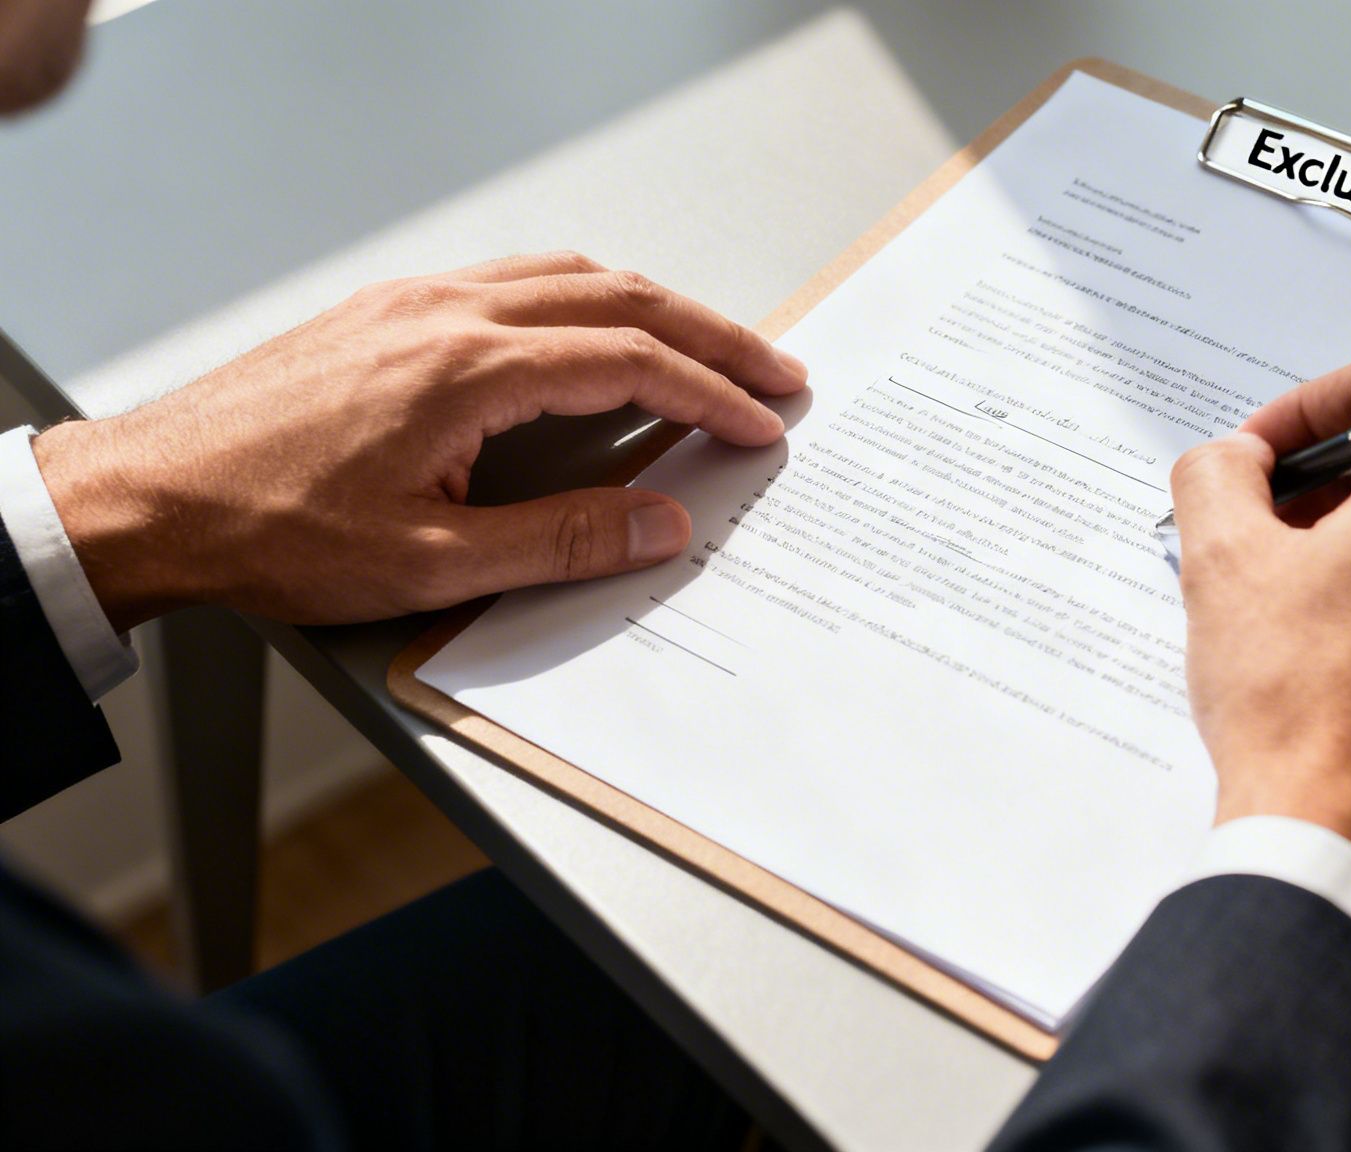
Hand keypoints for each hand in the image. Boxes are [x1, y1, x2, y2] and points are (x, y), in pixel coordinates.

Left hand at [31, 251, 807, 631]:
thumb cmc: (271, 530)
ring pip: (568, 275)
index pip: (629, 363)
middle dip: (710, 335)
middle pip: (618, 298)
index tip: (763, 423)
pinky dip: (585, 297)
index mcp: (467, 369)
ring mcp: (414, 303)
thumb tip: (661, 523)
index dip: (711, 395)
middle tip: (774, 371)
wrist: (150, 497)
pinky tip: (596, 331)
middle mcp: (446, 313)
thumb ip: (563, 541)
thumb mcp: (432, 564)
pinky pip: (514, 280)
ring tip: (708, 347)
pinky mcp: (388, 312)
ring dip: (652, 307)